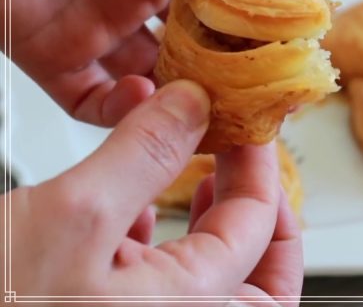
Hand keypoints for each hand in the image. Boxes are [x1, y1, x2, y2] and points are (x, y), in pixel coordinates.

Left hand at [2, 0, 266, 125]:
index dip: (260, 17)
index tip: (288, 39)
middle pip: (202, 43)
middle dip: (231, 69)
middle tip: (259, 89)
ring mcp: (101, 24)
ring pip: (157, 78)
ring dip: (183, 98)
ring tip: (208, 104)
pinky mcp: (54, 54)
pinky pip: (94, 100)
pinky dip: (121, 111)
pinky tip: (144, 96)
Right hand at [4, 81, 302, 304]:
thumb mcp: (74, 216)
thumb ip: (144, 155)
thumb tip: (192, 105)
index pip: (257, 229)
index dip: (258, 166)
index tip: (245, 127)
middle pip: (260, 278)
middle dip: (262, 219)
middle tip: (249, 170)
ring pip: (210, 277)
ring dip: (214, 225)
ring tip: (206, 177)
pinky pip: (158, 283)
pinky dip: (160, 242)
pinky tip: (139, 207)